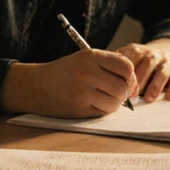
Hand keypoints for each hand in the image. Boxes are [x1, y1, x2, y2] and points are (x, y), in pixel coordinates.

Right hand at [0, 49, 135, 117]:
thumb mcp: (84, 58)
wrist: (35, 85)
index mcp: (91, 56)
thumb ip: (108, 64)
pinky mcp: (78, 109)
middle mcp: (87, 72)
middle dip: (123, 93)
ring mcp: (83, 92)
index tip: (128, 83)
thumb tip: (134, 81)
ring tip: (103, 99)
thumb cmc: (64, 72)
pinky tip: (92, 104)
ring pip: (115, 103)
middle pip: (122, 87)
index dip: (131, 76)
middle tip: (116, 93)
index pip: (126, 66)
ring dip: (113, 104)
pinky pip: (103, 113)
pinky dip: (102, 110)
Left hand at [116, 38, 169, 102]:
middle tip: (134, 95)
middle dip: (142, 79)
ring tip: (149, 98)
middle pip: (149, 63)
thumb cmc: (138, 64)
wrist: (164, 52)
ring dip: (157, 84)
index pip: (132, 57)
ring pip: (165, 70)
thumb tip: (95, 78)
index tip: (121, 85)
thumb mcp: (125, 61)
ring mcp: (168, 62)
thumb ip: (113, 67)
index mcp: (138, 51)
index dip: (127, 71)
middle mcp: (154, 54)